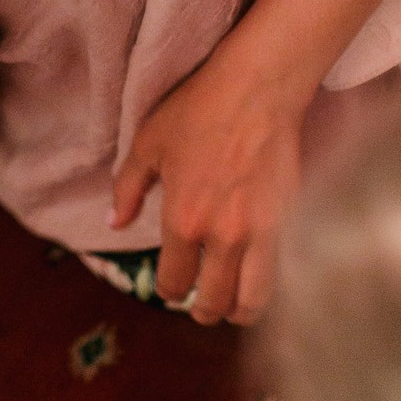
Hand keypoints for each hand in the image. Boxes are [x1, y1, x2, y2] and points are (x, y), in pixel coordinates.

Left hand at [111, 35, 305, 324]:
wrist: (258, 89)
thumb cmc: (201, 110)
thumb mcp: (150, 143)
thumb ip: (127, 188)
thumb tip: (115, 225)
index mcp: (182, 220)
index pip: (173, 283)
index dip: (169, 289)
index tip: (174, 283)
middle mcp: (220, 237)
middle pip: (211, 303)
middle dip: (202, 310)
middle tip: (202, 306)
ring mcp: (257, 236)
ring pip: (248, 303)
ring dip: (236, 311)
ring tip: (232, 306)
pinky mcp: (285, 228)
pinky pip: (275, 280)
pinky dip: (264, 291)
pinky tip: (257, 283)